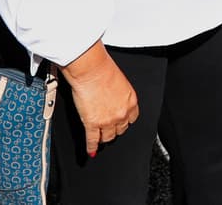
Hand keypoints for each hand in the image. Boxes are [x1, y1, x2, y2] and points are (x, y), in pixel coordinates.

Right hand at [59, 41, 138, 156]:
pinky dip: (91, 146)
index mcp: (131, 101)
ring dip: (104, 138)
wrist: (92, 71)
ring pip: (108, 137)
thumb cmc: (104, 71)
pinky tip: (90, 150)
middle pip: (121, 129)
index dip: (125, 122)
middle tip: (110, 130)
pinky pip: (92, 139)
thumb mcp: (121, 83)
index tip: (121, 123)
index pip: (131, 119)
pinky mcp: (92, 123)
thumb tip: (115, 101)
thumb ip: (120, 96)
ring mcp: (107, 120)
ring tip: (100, 139)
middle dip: (115, 130)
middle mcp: (122, 113)